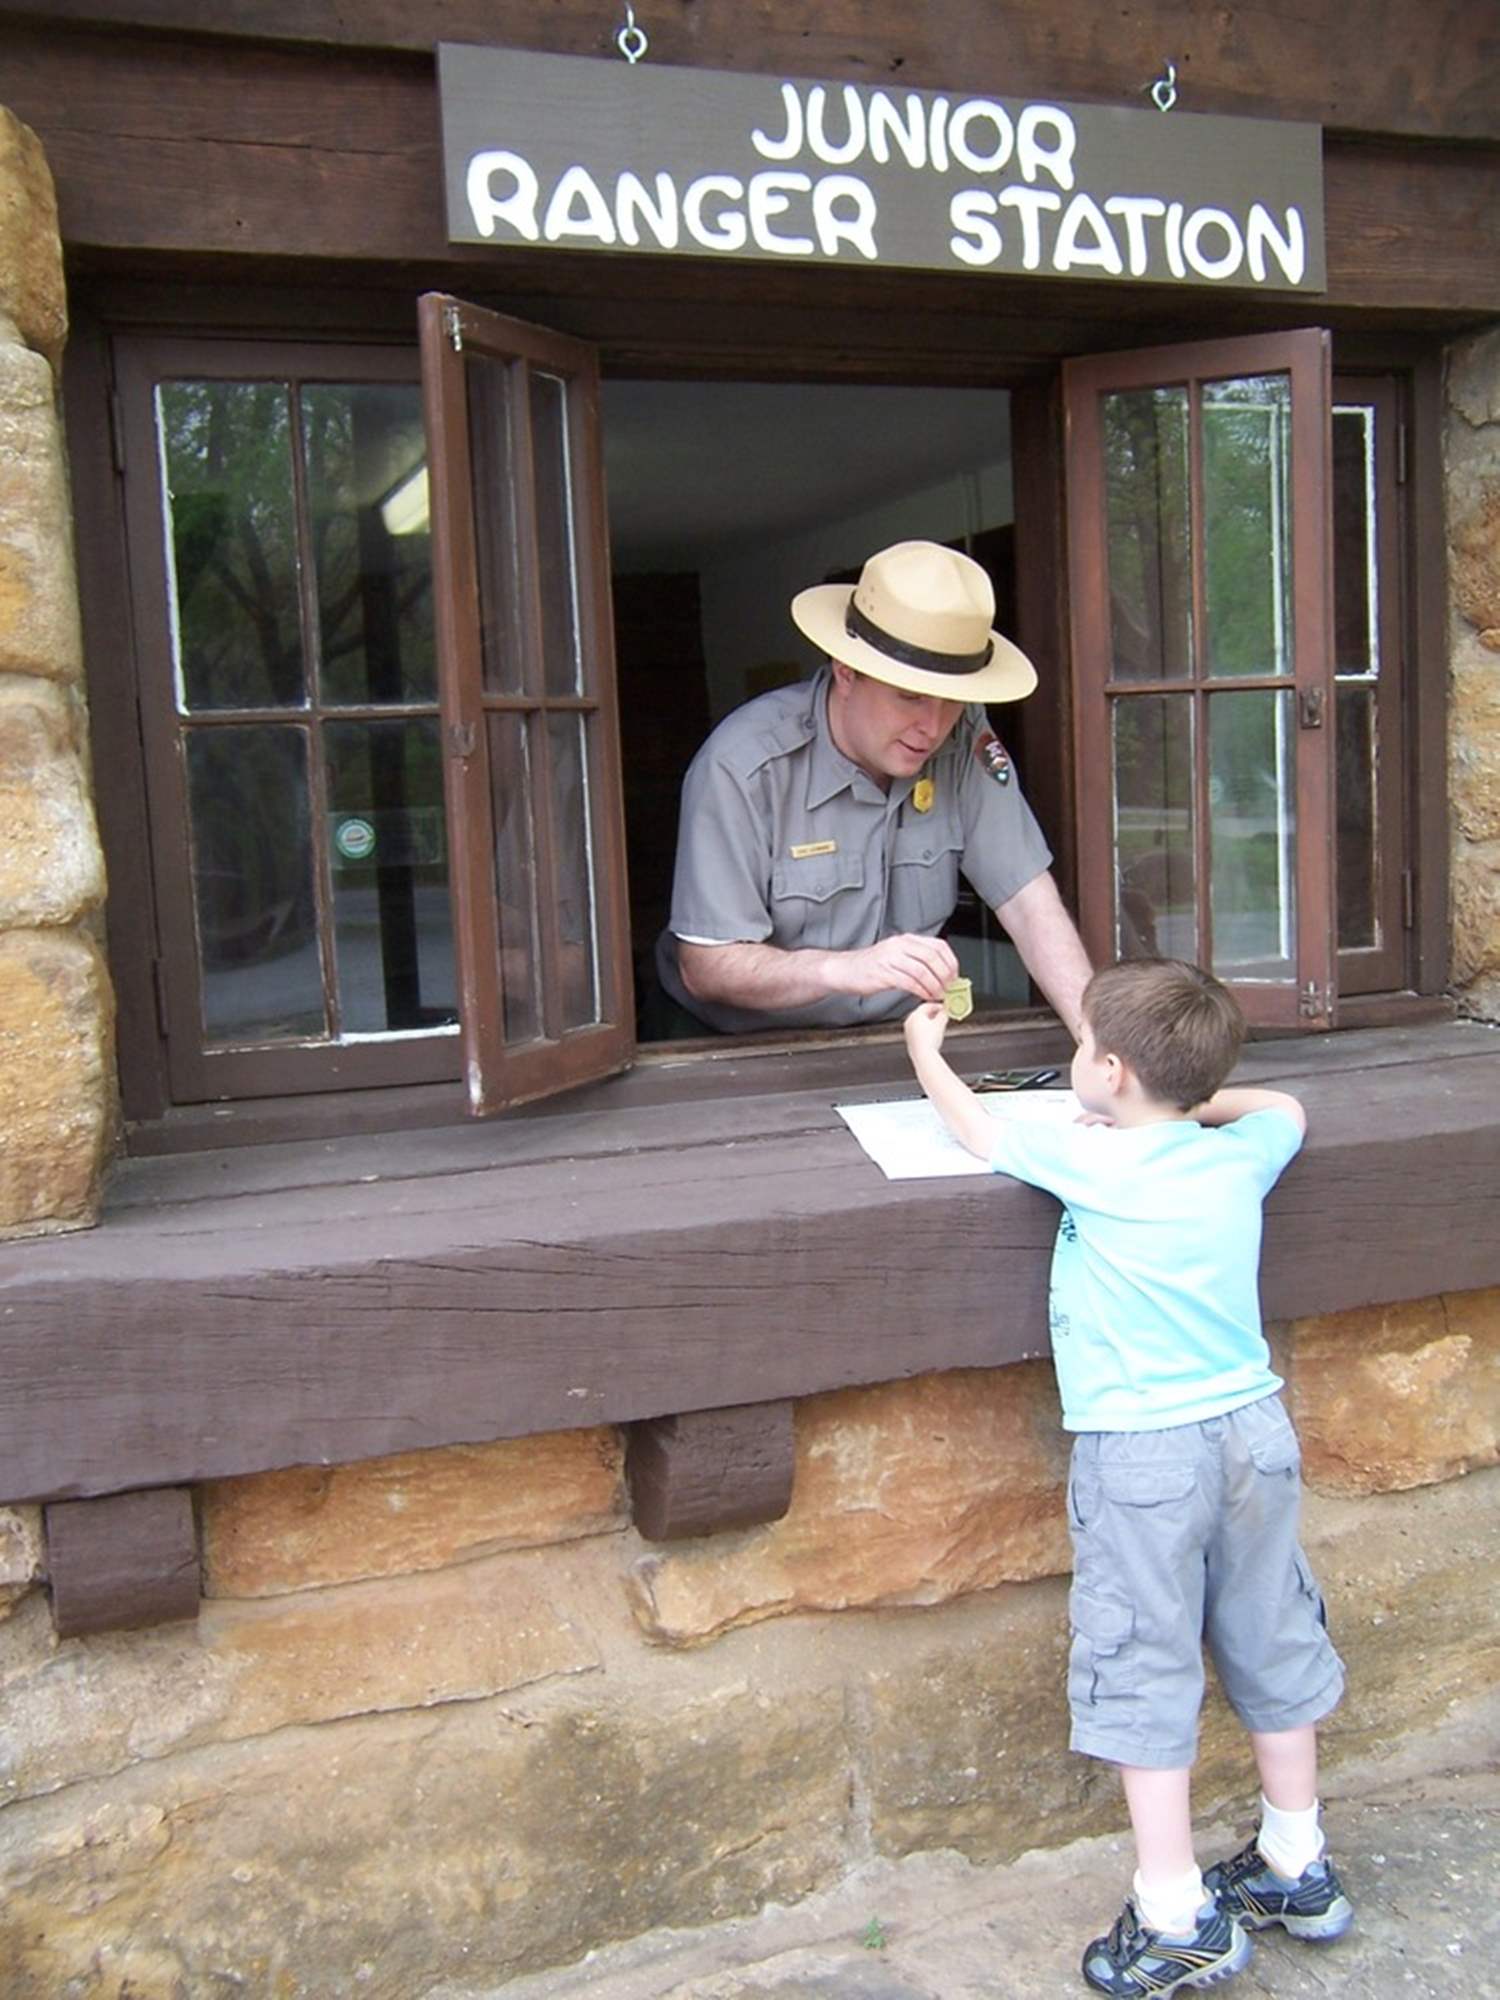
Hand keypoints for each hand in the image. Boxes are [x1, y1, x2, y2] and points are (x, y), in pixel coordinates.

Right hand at [831, 932, 959, 1001]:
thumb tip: (940, 973)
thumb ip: (917, 960)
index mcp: (907, 940)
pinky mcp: (884, 973)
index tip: (955, 976)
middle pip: (933, 957)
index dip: (951, 962)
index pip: (938, 946)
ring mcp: (891, 958)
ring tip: (938, 995)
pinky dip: (921, 991)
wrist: (844, 970)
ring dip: (935, 986)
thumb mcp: (897, 956)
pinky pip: (910, 982)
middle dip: (946, 975)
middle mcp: (900, 945)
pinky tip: (925, 996)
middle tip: (950, 988)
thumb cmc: (871, 966)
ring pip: (923, 970)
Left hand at [903, 1001, 948, 1056]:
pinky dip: (925, 1030)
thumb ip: (944, 1015)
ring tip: (939, 1025)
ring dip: (929, 1022)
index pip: (926, 1006)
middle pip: (922, 1014)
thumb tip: (946, 1011)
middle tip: (942, 1016)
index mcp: (915, 1015)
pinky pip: (917, 1031)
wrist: (923, 1055)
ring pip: (919, 1023)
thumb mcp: (940, 1024)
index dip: (937, 1006)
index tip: (944, 1008)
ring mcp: (908, 1031)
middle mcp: (909, 1021)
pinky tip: (932, 1035)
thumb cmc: (930, 1039)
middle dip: (933, 1014)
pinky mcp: (909, 1039)